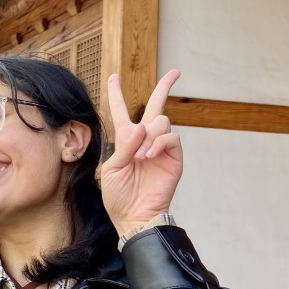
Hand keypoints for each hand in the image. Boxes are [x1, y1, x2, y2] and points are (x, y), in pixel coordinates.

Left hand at [101, 70, 182, 235]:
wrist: (134, 216)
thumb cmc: (119, 196)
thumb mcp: (112, 169)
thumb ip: (124, 146)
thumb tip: (139, 126)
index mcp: (125, 140)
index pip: (121, 112)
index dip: (117, 94)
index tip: (113, 76)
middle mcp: (145, 140)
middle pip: (155, 106)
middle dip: (165, 87)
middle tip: (176, 72)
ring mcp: (161, 148)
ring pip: (161, 121)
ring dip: (149, 134)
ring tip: (141, 156)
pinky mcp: (174, 158)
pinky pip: (171, 137)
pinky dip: (159, 142)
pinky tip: (149, 155)